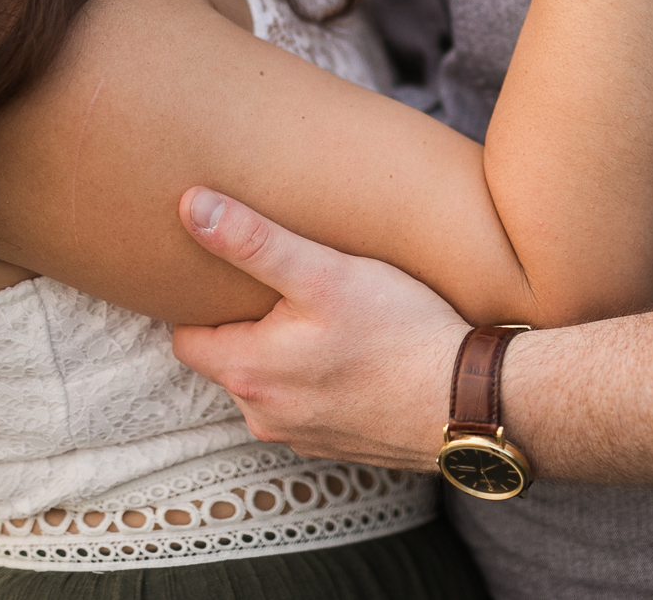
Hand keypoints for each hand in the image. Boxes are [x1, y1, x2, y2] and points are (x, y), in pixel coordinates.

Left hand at [170, 187, 468, 471]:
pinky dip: (318, 382)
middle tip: (283, 290)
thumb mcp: (324, 273)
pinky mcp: (336, 445)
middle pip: (228, 361)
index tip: (226, 279)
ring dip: (284, 357)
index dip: (202, 304)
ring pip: (269, 385)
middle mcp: (262, 415)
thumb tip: (191, 206)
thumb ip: (253, 241)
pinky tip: (353, 356)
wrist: (466, 401)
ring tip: (322, 319)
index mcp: (246, 372)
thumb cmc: (398, 332)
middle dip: (247, 327)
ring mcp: (299, 436)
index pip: (186, 338)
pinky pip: (306, 406)